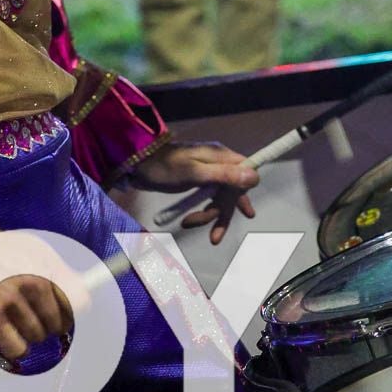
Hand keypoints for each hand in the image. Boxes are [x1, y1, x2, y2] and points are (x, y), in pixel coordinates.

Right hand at [0, 224, 81, 360]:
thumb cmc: (4, 249)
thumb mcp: (37, 250)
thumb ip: (63, 274)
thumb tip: (85, 303)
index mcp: (47, 265)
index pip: (80, 303)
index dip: (74, 312)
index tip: (66, 313)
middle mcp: (32, 282)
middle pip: (60, 324)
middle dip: (51, 322)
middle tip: (37, 315)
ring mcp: (10, 301)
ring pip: (38, 337)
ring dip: (32, 333)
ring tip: (19, 319)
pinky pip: (17, 349)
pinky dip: (16, 347)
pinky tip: (10, 334)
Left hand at [132, 141, 258, 244]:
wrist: (136, 165)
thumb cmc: (164, 167)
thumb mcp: (194, 173)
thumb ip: (224, 176)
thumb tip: (255, 177)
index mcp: (219, 156)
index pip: (245, 172)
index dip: (245, 192)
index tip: (247, 213)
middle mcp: (216, 163)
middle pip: (232, 191)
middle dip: (221, 213)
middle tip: (213, 235)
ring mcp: (206, 173)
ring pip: (219, 199)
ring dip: (207, 215)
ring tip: (188, 224)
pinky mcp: (196, 182)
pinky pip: (207, 200)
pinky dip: (201, 212)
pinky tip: (190, 221)